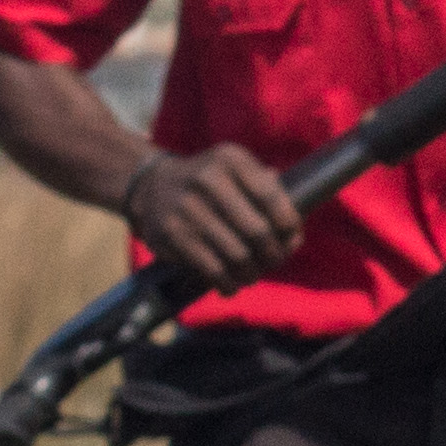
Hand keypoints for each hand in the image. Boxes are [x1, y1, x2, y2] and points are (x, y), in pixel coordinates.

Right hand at [122, 143, 301, 288]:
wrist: (150, 187)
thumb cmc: (209, 184)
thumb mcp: (236, 173)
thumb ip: (269, 196)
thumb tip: (294, 237)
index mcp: (230, 159)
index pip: (271, 197)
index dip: (289, 224)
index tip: (291, 239)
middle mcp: (208, 179)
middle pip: (258, 230)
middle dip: (273, 254)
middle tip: (273, 262)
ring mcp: (188, 207)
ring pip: (237, 254)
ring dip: (251, 273)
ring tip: (252, 276)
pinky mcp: (172, 233)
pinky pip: (212, 268)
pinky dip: (227, 283)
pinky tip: (230, 285)